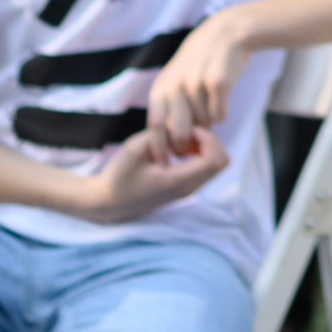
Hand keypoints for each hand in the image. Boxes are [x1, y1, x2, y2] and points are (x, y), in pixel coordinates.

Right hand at [70, 125, 228, 222]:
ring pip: (217, 164)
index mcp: (178, 182)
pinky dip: (201, 152)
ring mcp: (189, 190)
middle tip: (188, 132)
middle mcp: (188, 188)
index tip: (187, 130)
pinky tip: (180, 146)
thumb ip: (161, 136)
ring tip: (182, 138)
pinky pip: (206, 167)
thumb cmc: (119, 176)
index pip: (214, 159)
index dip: (207, 138)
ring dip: (206, 146)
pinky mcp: (185, 186)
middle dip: (211, 140)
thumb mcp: (135, 149)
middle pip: (222, 161)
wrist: (109, 202)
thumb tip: (182, 129)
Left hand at [146, 9, 255, 155]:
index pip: (155, 127)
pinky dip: (222, 113)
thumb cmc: (200, 63)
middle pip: (179, 133)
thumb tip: (172, 144)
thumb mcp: (176, 79)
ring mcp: (196, 84)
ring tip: (211, 106)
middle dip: (185, 146)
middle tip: (192, 149)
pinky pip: (220, 116)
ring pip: (203, 125)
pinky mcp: (218, 83)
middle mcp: (175, 87)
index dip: (160, 148)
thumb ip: (170, 106)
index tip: (166, 163)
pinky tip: (222, 98)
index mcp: (161, 87)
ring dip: (208, 125)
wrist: (226, 33)